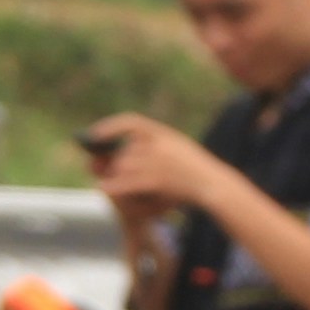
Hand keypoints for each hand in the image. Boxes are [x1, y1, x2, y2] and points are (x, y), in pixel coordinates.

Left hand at [78, 116, 226, 219]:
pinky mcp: (159, 179)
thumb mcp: (178, 150)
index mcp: (166, 134)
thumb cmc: (195, 171)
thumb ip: (150, 149)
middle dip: (111, 162)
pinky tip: (103, 188)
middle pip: (124, 150)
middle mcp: (161, 144)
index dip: (110, 126)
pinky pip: (128, 181)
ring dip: (114, 175)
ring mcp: (161, 161)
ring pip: (123, 166)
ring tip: (106, 182)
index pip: (132, 122)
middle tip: (97, 167)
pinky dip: (113, 185)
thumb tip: (115, 154)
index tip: (94, 134)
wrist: (215, 185)